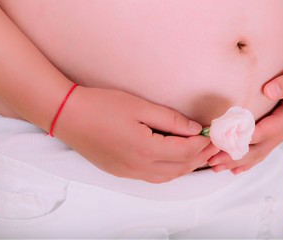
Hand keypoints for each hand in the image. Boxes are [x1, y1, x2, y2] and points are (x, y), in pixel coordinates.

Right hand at [54, 86, 218, 182]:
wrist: (68, 116)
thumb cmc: (102, 106)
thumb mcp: (140, 106)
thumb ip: (171, 120)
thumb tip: (195, 128)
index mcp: (145, 150)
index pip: (186, 151)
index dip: (203, 143)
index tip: (215, 133)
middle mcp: (139, 167)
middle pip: (180, 168)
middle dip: (200, 156)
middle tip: (213, 143)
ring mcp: (129, 172)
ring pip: (168, 176)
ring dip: (186, 165)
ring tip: (198, 150)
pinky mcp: (121, 172)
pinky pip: (154, 177)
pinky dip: (170, 170)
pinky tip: (174, 157)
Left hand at [207, 56, 282, 173]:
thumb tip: (269, 90)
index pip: (264, 132)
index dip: (243, 138)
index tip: (223, 141)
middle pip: (258, 148)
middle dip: (235, 155)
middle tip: (212, 161)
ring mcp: (281, 133)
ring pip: (257, 152)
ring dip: (236, 161)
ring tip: (214, 167)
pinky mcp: (275, 131)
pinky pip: (260, 149)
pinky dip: (245, 160)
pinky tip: (233, 169)